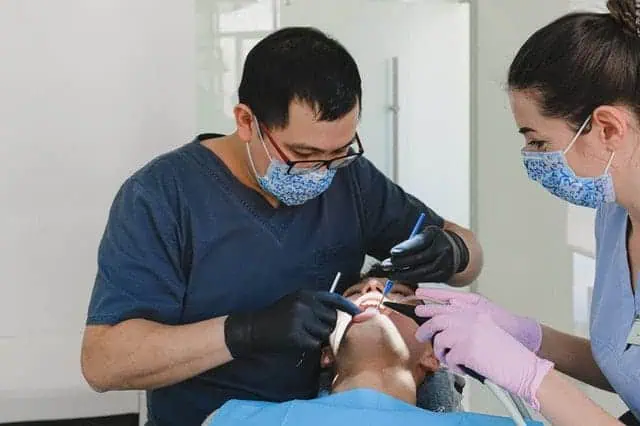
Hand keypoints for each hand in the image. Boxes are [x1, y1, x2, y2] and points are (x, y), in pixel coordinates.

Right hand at [224, 290, 360, 357]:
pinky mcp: (295, 333)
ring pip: (324, 333)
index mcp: (306, 294)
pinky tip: (295, 340)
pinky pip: (314, 344)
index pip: (334, 299)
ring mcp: (300, 318)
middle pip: (332, 319)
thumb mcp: (295, 302)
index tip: (359, 313)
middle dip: (327, 327)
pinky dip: (308, 345)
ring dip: (317, 337)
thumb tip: (338, 314)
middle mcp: (305, 303)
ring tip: (301, 333)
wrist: (254, 328)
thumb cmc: (277, 317)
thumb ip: (315, 305)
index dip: (348, 307)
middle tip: (312, 329)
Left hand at [374, 226, 469, 283]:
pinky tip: (402, 277)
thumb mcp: (425, 234)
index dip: (406, 248)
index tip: (392, 252)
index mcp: (436, 234)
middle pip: (418, 259)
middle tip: (385, 265)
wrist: (455, 252)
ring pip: (420, 272)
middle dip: (399, 263)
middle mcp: (443, 249)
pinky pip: (425, 279)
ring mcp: (445, 264)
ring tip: (391, 274)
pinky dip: (412, 279)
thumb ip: (412, 241)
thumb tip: (394, 254)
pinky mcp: (444, 275)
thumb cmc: (432, 241)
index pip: (419, 242)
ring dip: (403, 274)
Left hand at [415, 310, 553, 409]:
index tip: (419, 308)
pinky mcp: (466, 349)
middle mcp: (471, 318)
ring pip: (440, 339)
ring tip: (449, 359)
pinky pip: (449, 358)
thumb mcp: (487, 329)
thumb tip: (443, 330)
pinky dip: (453, 366)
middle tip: (420, 336)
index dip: (431, 306)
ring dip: (441, 352)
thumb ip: (466, 325)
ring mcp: (468, 333)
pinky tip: (462, 368)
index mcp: (477, 312)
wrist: (524, 367)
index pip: (447, 304)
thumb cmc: (507, 354)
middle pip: (438, 318)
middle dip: (426, 328)